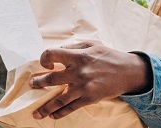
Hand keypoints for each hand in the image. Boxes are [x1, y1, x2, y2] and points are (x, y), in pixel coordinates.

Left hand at [29, 42, 151, 119]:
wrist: (128, 71)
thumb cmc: (108, 56)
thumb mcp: (91, 45)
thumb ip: (72, 48)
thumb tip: (56, 54)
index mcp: (77, 55)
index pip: (51, 54)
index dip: (44, 59)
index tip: (46, 64)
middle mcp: (78, 71)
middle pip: (51, 79)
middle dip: (38, 83)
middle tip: (33, 85)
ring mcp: (83, 86)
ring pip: (59, 99)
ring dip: (45, 107)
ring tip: (36, 113)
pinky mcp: (89, 98)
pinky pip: (71, 107)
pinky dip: (60, 113)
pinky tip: (53, 116)